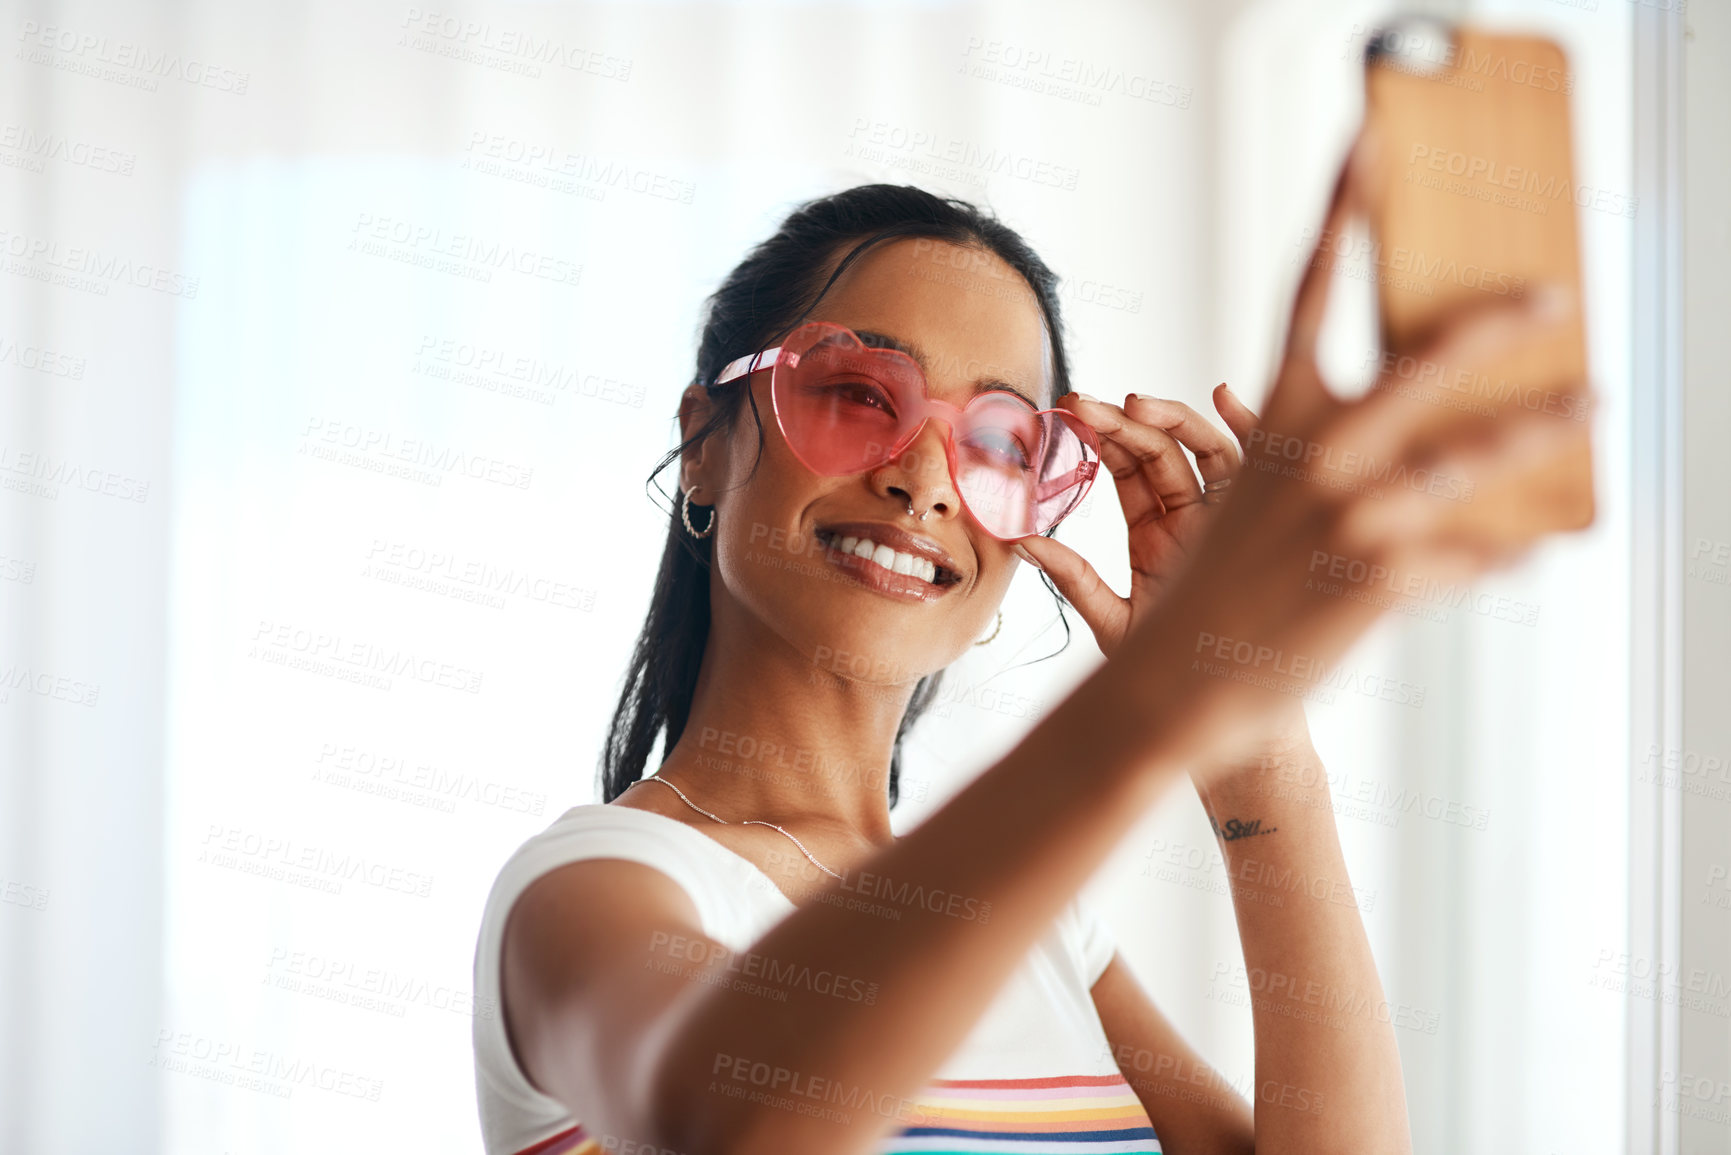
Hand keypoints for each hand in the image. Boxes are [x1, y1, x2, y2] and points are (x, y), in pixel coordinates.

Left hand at [1012, 384, 1263, 659]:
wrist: (1227, 718)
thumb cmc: (1173, 677)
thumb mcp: (1114, 623)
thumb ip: (1071, 579)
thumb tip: (1018, 540)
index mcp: (1155, 538)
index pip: (1128, 472)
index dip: (1098, 438)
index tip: (1064, 413)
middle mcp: (1193, 521)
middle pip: (1161, 453)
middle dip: (1122, 422)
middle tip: (1081, 403)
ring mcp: (1232, 522)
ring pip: (1207, 451)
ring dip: (1174, 419)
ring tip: (1135, 402)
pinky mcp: (1268, 528)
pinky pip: (1262, 470)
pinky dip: (1249, 427)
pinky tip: (1223, 395)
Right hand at [1094, 131, 1594, 778]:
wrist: (1175, 680)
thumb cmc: (1200, 592)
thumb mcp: (1231, 503)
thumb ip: (1289, 453)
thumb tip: (1327, 419)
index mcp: (1274, 420)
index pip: (1308, 293)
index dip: (1339, 214)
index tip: (1368, 148)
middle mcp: (1317, 454)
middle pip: (1422, 361)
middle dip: (1496, 320)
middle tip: (1553, 294)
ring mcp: (1351, 514)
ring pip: (1471, 456)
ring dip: (1538, 430)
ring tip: (1590, 407)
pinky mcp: (1379, 579)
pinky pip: (1468, 553)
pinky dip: (1505, 548)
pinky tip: (1541, 541)